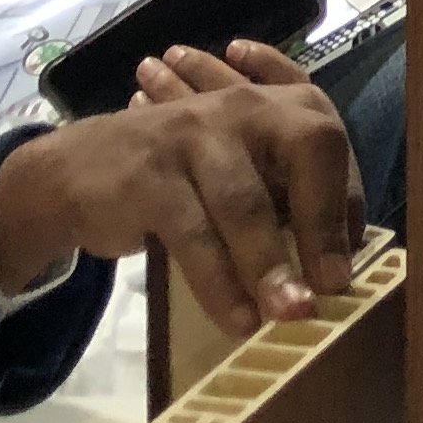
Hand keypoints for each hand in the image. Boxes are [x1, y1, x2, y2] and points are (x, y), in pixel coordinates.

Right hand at [0, 38, 363, 338]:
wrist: (73, 173)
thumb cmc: (180, 176)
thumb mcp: (240, 170)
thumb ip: (288, 198)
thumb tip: (340, 261)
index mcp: (276, 103)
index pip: (330, 145)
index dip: (347, 205)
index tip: (349, 264)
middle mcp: (244, 107)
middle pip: (306, 151)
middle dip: (323, 222)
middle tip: (333, 287)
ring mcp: (195, 135)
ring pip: (246, 202)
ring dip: (271, 265)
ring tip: (290, 314)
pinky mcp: (151, 176)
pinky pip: (195, 234)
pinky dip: (219, 283)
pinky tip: (237, 319)